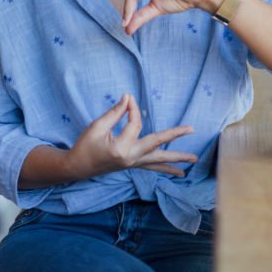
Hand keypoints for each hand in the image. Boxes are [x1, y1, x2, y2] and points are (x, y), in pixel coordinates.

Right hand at [65, 93, 197, 178]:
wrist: (77, 167)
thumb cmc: (84, 145)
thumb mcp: (97, 126)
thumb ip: (115, 113)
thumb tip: (129, 98)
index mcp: (121, 149)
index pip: (134, 124)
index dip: (132, 109)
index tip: (128, 99)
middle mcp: (130, 158)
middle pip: (157, 145)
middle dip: (175, 136)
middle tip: (192, 129)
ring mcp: (133, 164)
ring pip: (159, 161)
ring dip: (177, 160)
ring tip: (195, 161)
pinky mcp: (133, 165)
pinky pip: (153, 167)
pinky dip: (166, 169)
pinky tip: (180, 173)